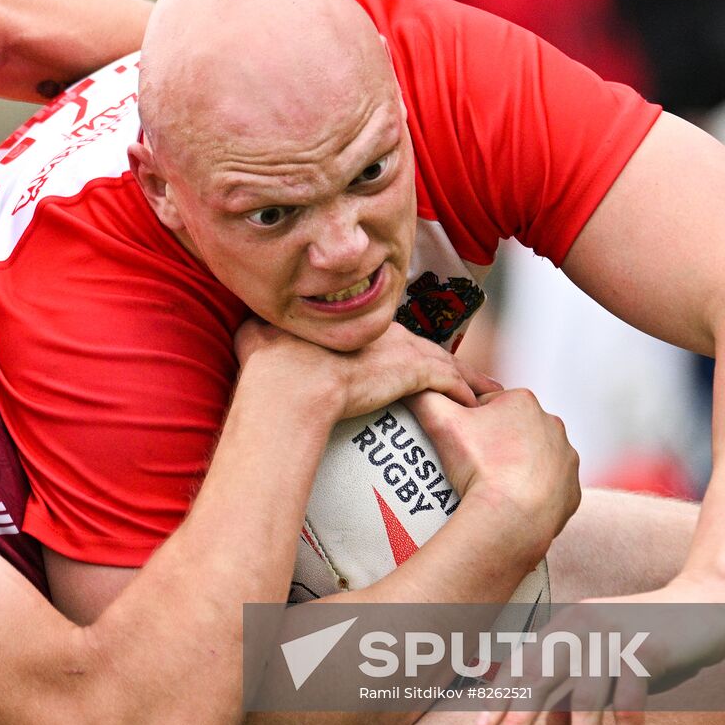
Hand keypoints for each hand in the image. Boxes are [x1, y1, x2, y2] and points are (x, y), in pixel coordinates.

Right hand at [234, 320, 502, 420]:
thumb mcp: (258, 336)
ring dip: (462, 373)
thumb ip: (258, 331)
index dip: (396, 343)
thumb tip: (245, 328)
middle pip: (419, 342)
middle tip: (456, 371)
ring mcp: (399, 349)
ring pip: (442, 358)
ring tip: (479, 388)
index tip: (405, 354)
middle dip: (437, 355)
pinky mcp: (413, 372)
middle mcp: (379, 329)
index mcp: (346, 321)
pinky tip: (473, 404)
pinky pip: (449, 381)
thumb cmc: (270, 362)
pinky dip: (462, 391)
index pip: (383, 331)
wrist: (290, 383)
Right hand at [408, 388, 579, 563]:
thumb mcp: (440, 421)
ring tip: (491, 484)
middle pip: (512, 430)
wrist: (509, 518)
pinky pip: (549, 487)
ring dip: (516, 466)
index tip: (459, 442)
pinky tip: (513, 500)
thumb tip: (416, 386)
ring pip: (534, 457)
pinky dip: (532, 492)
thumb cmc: (478, 467)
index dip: (468, 422)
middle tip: (471, 465)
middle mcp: (552, 424)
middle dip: (494, 443)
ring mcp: (566, 458)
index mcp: (523, 401)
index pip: (488, 405)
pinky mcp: (571, 490)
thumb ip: (426, 395)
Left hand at [475, 579, 724, 724]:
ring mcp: (613, 637)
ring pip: (589, 699)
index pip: (525, 665)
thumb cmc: (648, 637)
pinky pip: (631, 703)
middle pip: (543, 678)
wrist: (705, 603)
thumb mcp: (606, 662)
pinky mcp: (646, 651)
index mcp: (566, 625)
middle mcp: (582, 627)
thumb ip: (577, 688)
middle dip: (521, 718)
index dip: (503, 697)